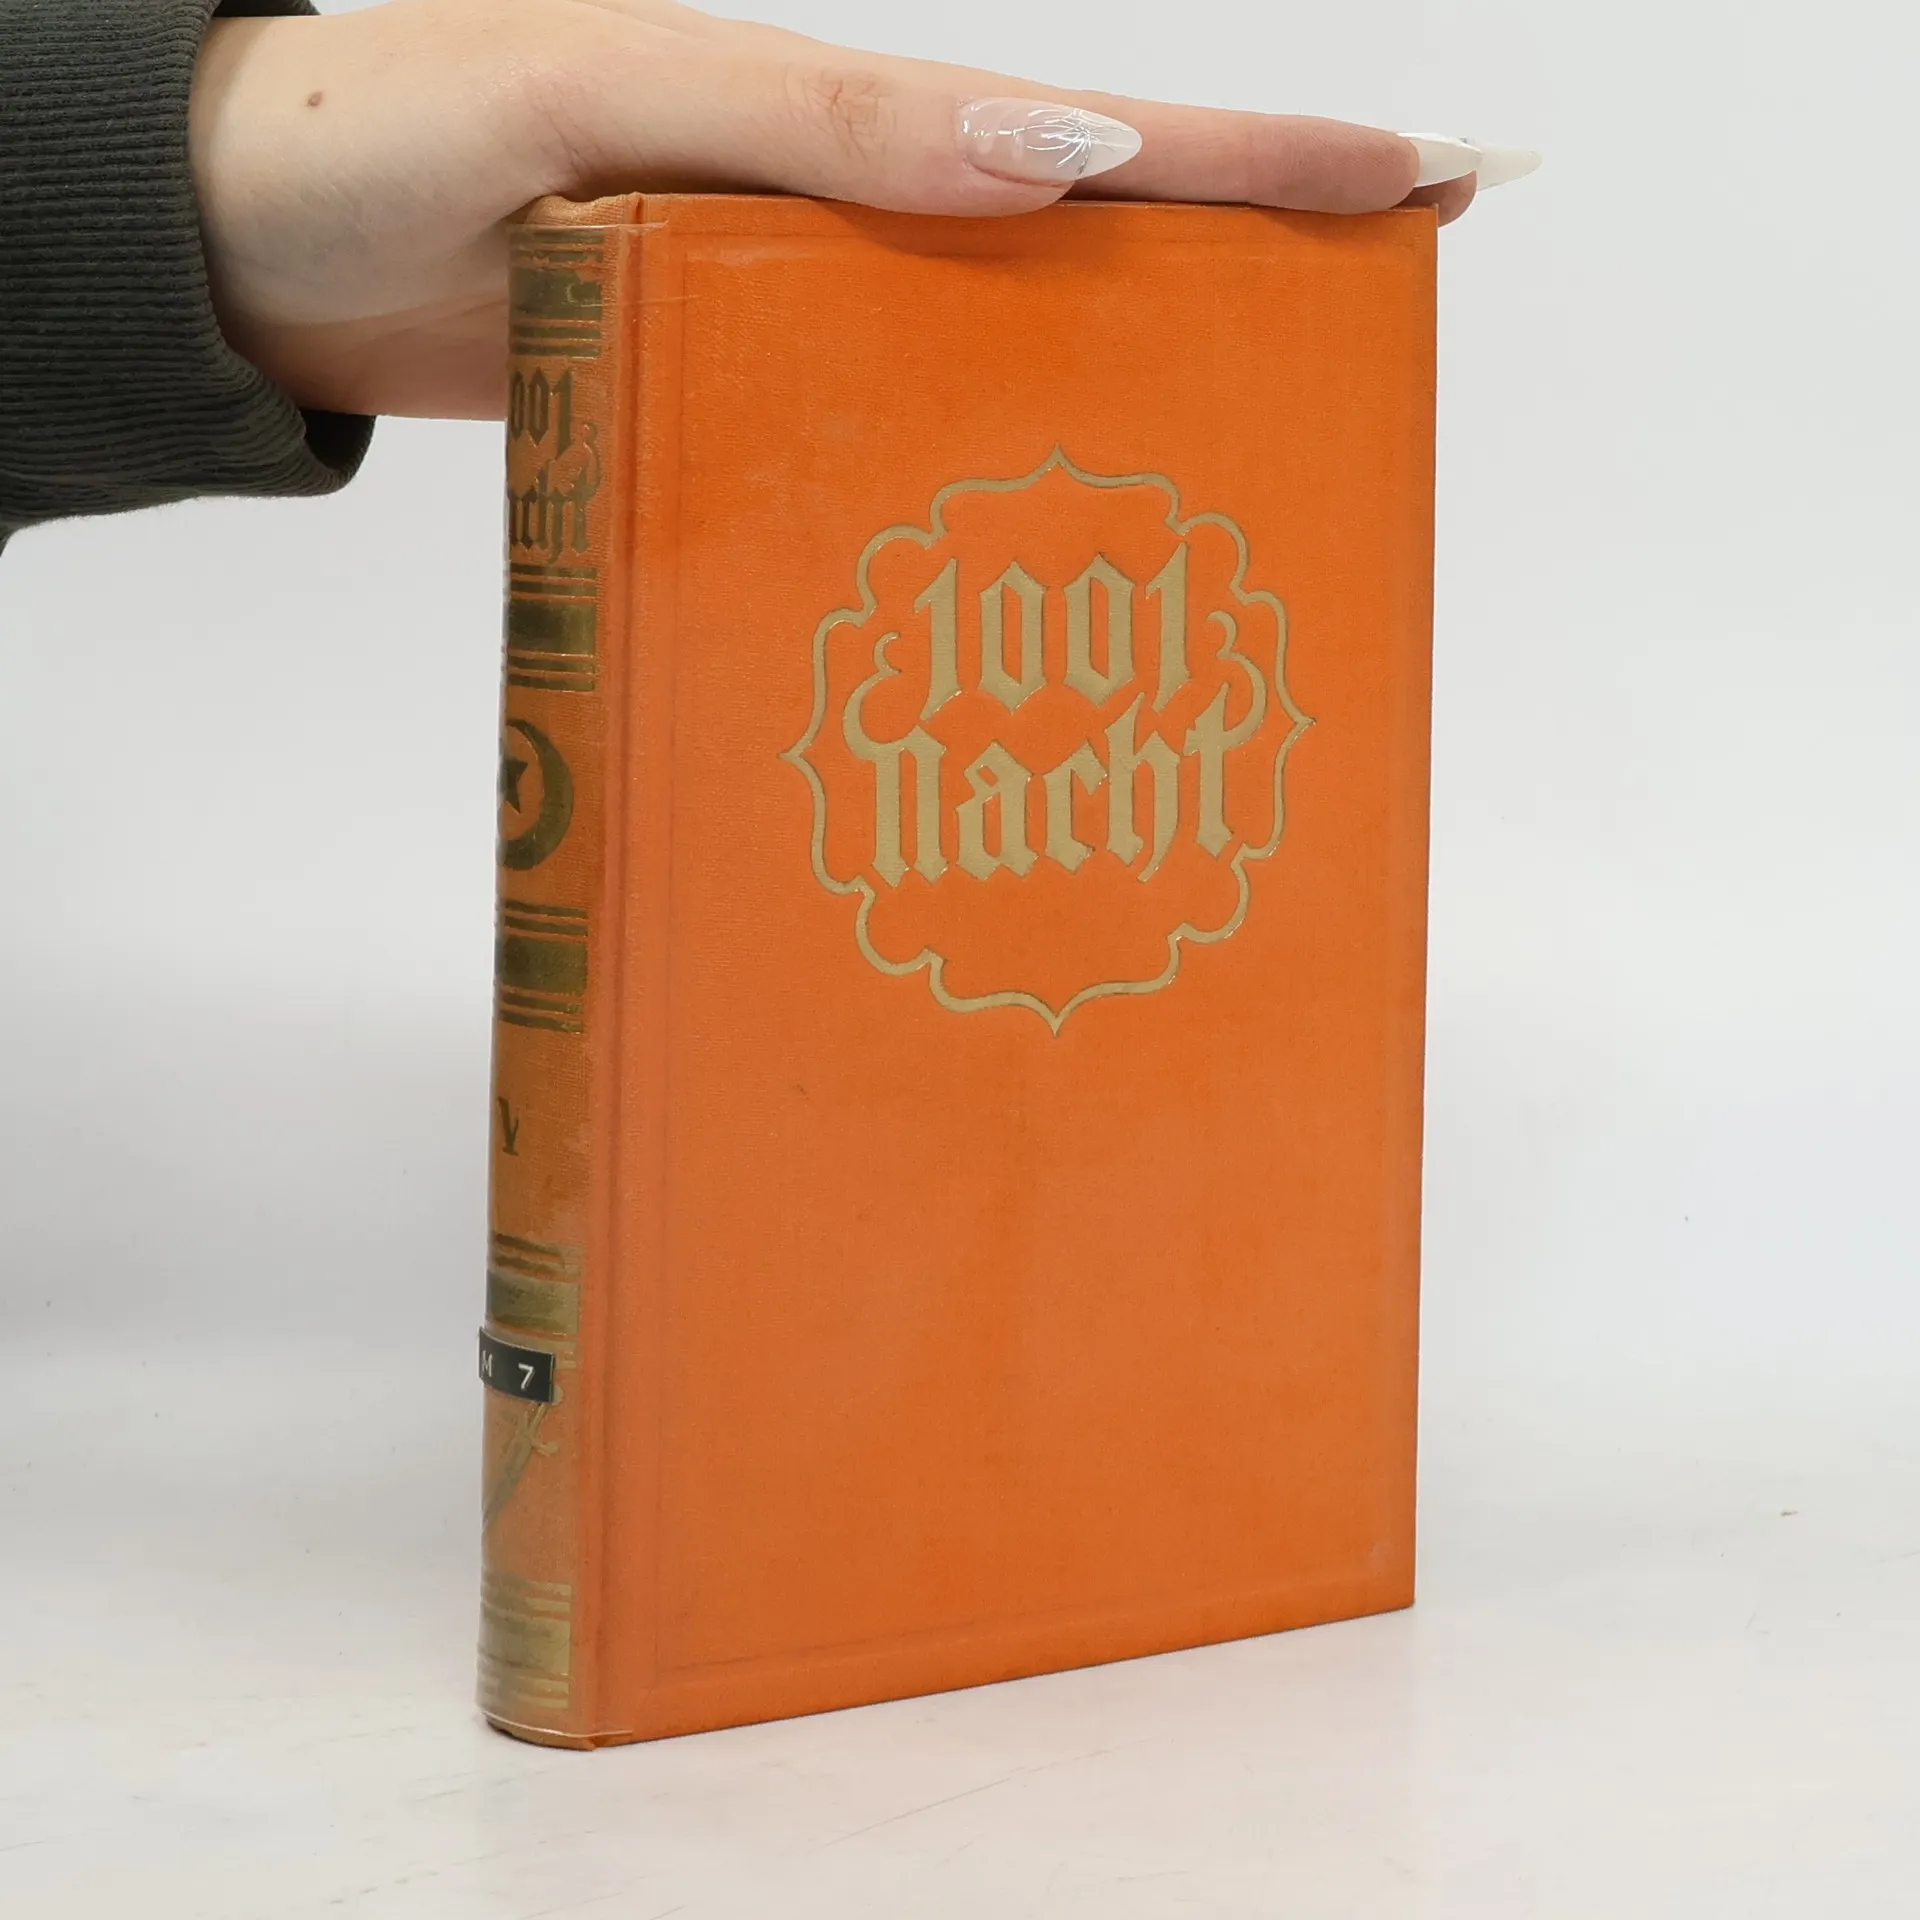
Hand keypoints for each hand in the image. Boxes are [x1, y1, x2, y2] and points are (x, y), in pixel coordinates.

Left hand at [189, 0, 1516, 419]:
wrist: (261, 247)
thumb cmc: (403, 141)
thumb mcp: (611, 92)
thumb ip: (823, 124)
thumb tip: (1062, 157)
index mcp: (843, 123)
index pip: (1103, 135)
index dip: (1268, 161)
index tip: (1426, 175)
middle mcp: (845, 218)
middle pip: (1090, 239)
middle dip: (1252, 259)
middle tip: (1395, 300)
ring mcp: (795, 317)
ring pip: (1003, 346)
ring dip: (1133, 377)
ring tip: (1257, 442)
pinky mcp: (734, 401)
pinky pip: (884, 432)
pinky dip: (975, 470)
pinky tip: (1028, 533)